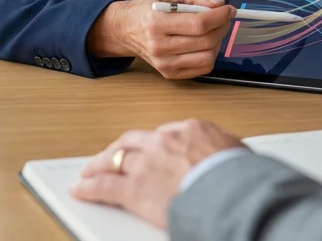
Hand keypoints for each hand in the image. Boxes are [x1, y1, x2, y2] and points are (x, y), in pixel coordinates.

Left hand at [71, 119, 243, 228]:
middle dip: (121, 147)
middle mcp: (164, 142)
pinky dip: (89, 187)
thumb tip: (233, 162)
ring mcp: (147, 163)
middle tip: (112, 153)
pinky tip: (80, 189)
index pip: (165, 133)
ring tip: (91, 169)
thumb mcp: (238, 154)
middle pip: (134, 140)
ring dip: (101, 163)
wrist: (232, 191)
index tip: (151, 149)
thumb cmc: (241, 176)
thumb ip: (223, 154)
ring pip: (115, 158)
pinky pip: (105, 186)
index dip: (154, 143)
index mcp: (191, 130)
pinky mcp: (135, 189)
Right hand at [86, 0, 236, 78]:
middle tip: (224, 17)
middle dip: (222, 27)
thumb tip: (218, 4)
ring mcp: (164, 64)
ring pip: (208, 57)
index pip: (198, 24)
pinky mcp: (170, 74)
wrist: (126, 30)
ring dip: (218, 41)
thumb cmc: (149, 8)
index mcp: (157, 23)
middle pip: (206, 40)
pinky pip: (203, 68)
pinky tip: (204, 43)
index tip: (229, 9)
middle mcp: (159, 47)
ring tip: (213, 30)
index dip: (220, 16)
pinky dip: (210, 54)